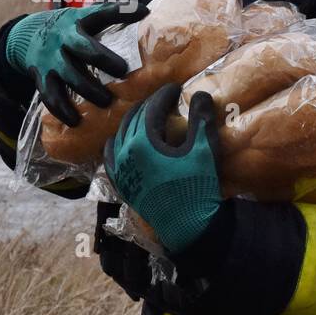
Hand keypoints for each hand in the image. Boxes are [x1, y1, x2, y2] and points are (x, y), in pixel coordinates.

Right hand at [5, 2, 148, 125]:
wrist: (26, 35)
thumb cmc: (68, 29)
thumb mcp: (84, 17)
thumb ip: (111, 16)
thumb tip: (146, 13)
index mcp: (78, 21)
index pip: (101, 12)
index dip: (121, 11)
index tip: (143, 11)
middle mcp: (63, 37)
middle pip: (83, 48)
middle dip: (103, 59)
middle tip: (123, 71)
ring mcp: (50, 57)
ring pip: (68, 74)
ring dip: (88, 90)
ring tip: (106, 102)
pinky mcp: (41, 76)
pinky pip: (50, 95)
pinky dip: (62, 110)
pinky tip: (75, 121)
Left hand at [103, 83, 221, 253]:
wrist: (187, 226)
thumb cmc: (196, 186)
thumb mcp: (204, 150)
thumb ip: (201, 119)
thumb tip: (199, 93)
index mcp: (143, 141)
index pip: (152, 108)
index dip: (165, 95)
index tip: (176, 88)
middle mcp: (125, 152)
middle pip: (134, 119)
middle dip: (150, 106)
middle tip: (165, 100)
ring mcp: (121, 170)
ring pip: (120, 136)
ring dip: (133, 122)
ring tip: (147, 117)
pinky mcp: (122, 184)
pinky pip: (110, 159)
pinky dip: (115, 145)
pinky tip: (121, 142)